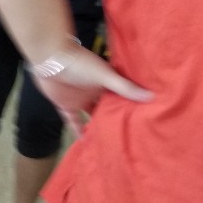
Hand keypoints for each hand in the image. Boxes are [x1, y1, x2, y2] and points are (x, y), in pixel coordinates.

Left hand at [34, 48, 152, 136]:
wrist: (51, 60)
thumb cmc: (80, 63)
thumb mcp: (105, 76)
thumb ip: (125, 88)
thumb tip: (152, 97)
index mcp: (107, 83)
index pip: (122, 97)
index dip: (132, 107)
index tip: (145, 120)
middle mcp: (95, 92)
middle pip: (108, 107)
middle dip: (116, 118)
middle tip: (131, 135)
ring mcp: (80, 99)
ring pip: (92, 115)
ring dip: (98, 125)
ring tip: (111, 142)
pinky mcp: (66, 106)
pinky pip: (73, 121)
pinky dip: (78, 130)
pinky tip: (85, 142)